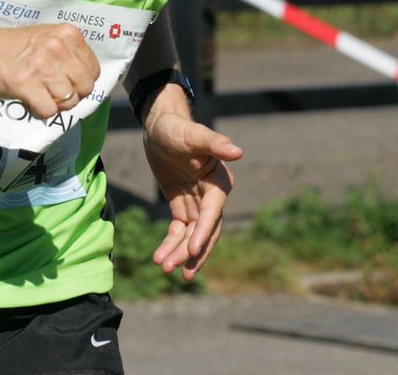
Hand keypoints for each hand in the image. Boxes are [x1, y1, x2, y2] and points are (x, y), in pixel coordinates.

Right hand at [0, 22, 100, 120]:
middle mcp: (57, 47)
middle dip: (72, 96)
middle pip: (85, 88)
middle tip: (54, 93)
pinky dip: (40, 112)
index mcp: (68, 34)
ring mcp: (41, 66)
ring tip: (40, 95)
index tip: (68, 83)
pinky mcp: (25, 84)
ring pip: (68, 101)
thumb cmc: (13, 45)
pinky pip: (48, 111)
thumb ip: (69, 53)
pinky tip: (30, 101)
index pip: (93, 70)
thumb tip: (87, 81)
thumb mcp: (47, 37)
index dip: (82, 82)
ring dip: (55, 105)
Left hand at [142, 108, 242, 280]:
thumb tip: (238, 152)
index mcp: (219, 182)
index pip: (213, 213)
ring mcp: (197, 203)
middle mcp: (212, 196)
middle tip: (179, 272)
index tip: (191, 251)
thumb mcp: (192, 134)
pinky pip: (179, 230)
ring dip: (180, 253)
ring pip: (192, 235)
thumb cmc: (177, 128)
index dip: (204, 232)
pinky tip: (159, 257)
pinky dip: (171, 244)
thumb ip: (214, 143)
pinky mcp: (183, 205)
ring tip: (164, 269)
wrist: (159, 126)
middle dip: (193, 252)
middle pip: (206, 231)